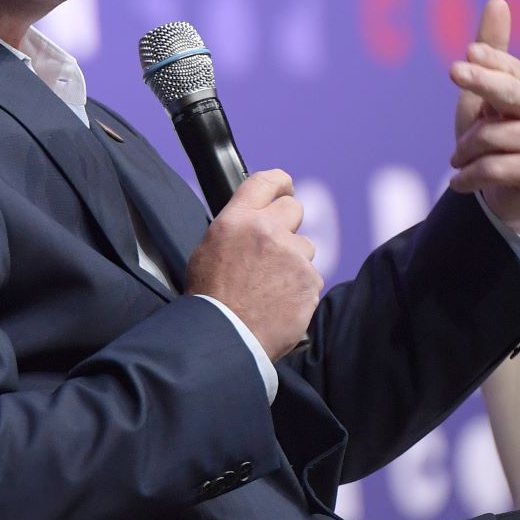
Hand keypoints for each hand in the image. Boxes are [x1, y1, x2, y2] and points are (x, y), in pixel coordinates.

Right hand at [185, 169, 322, 360]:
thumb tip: (251, 221)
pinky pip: (311, 277)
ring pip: (305, 247)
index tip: (285, 188)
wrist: (225, 338)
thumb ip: (236, 229)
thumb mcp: (208, 251)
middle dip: (288, 225)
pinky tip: (279, 303)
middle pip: (294, 208)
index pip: (267, 181)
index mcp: (237, 219)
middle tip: (275, 248)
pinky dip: (300, 289)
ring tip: (270, 287)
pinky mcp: (309, 280)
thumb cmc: (211, 300)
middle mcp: (267, 230)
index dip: (280, 183)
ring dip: (294, 262)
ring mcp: (292, 255)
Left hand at [448, 0, 519, 228]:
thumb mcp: (484, 94)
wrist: (510, 191)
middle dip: (482, 81)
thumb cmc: (493, 135)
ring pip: (489, 137)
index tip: (465, 55)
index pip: (507, 68)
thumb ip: (491, 51)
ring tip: (460, 159)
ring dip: (463, 151)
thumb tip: (498, 1)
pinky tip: (458, 181)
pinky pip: (492, 168)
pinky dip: (466, 177)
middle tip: (453, 70)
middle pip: (510, 92)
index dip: (487, 60)